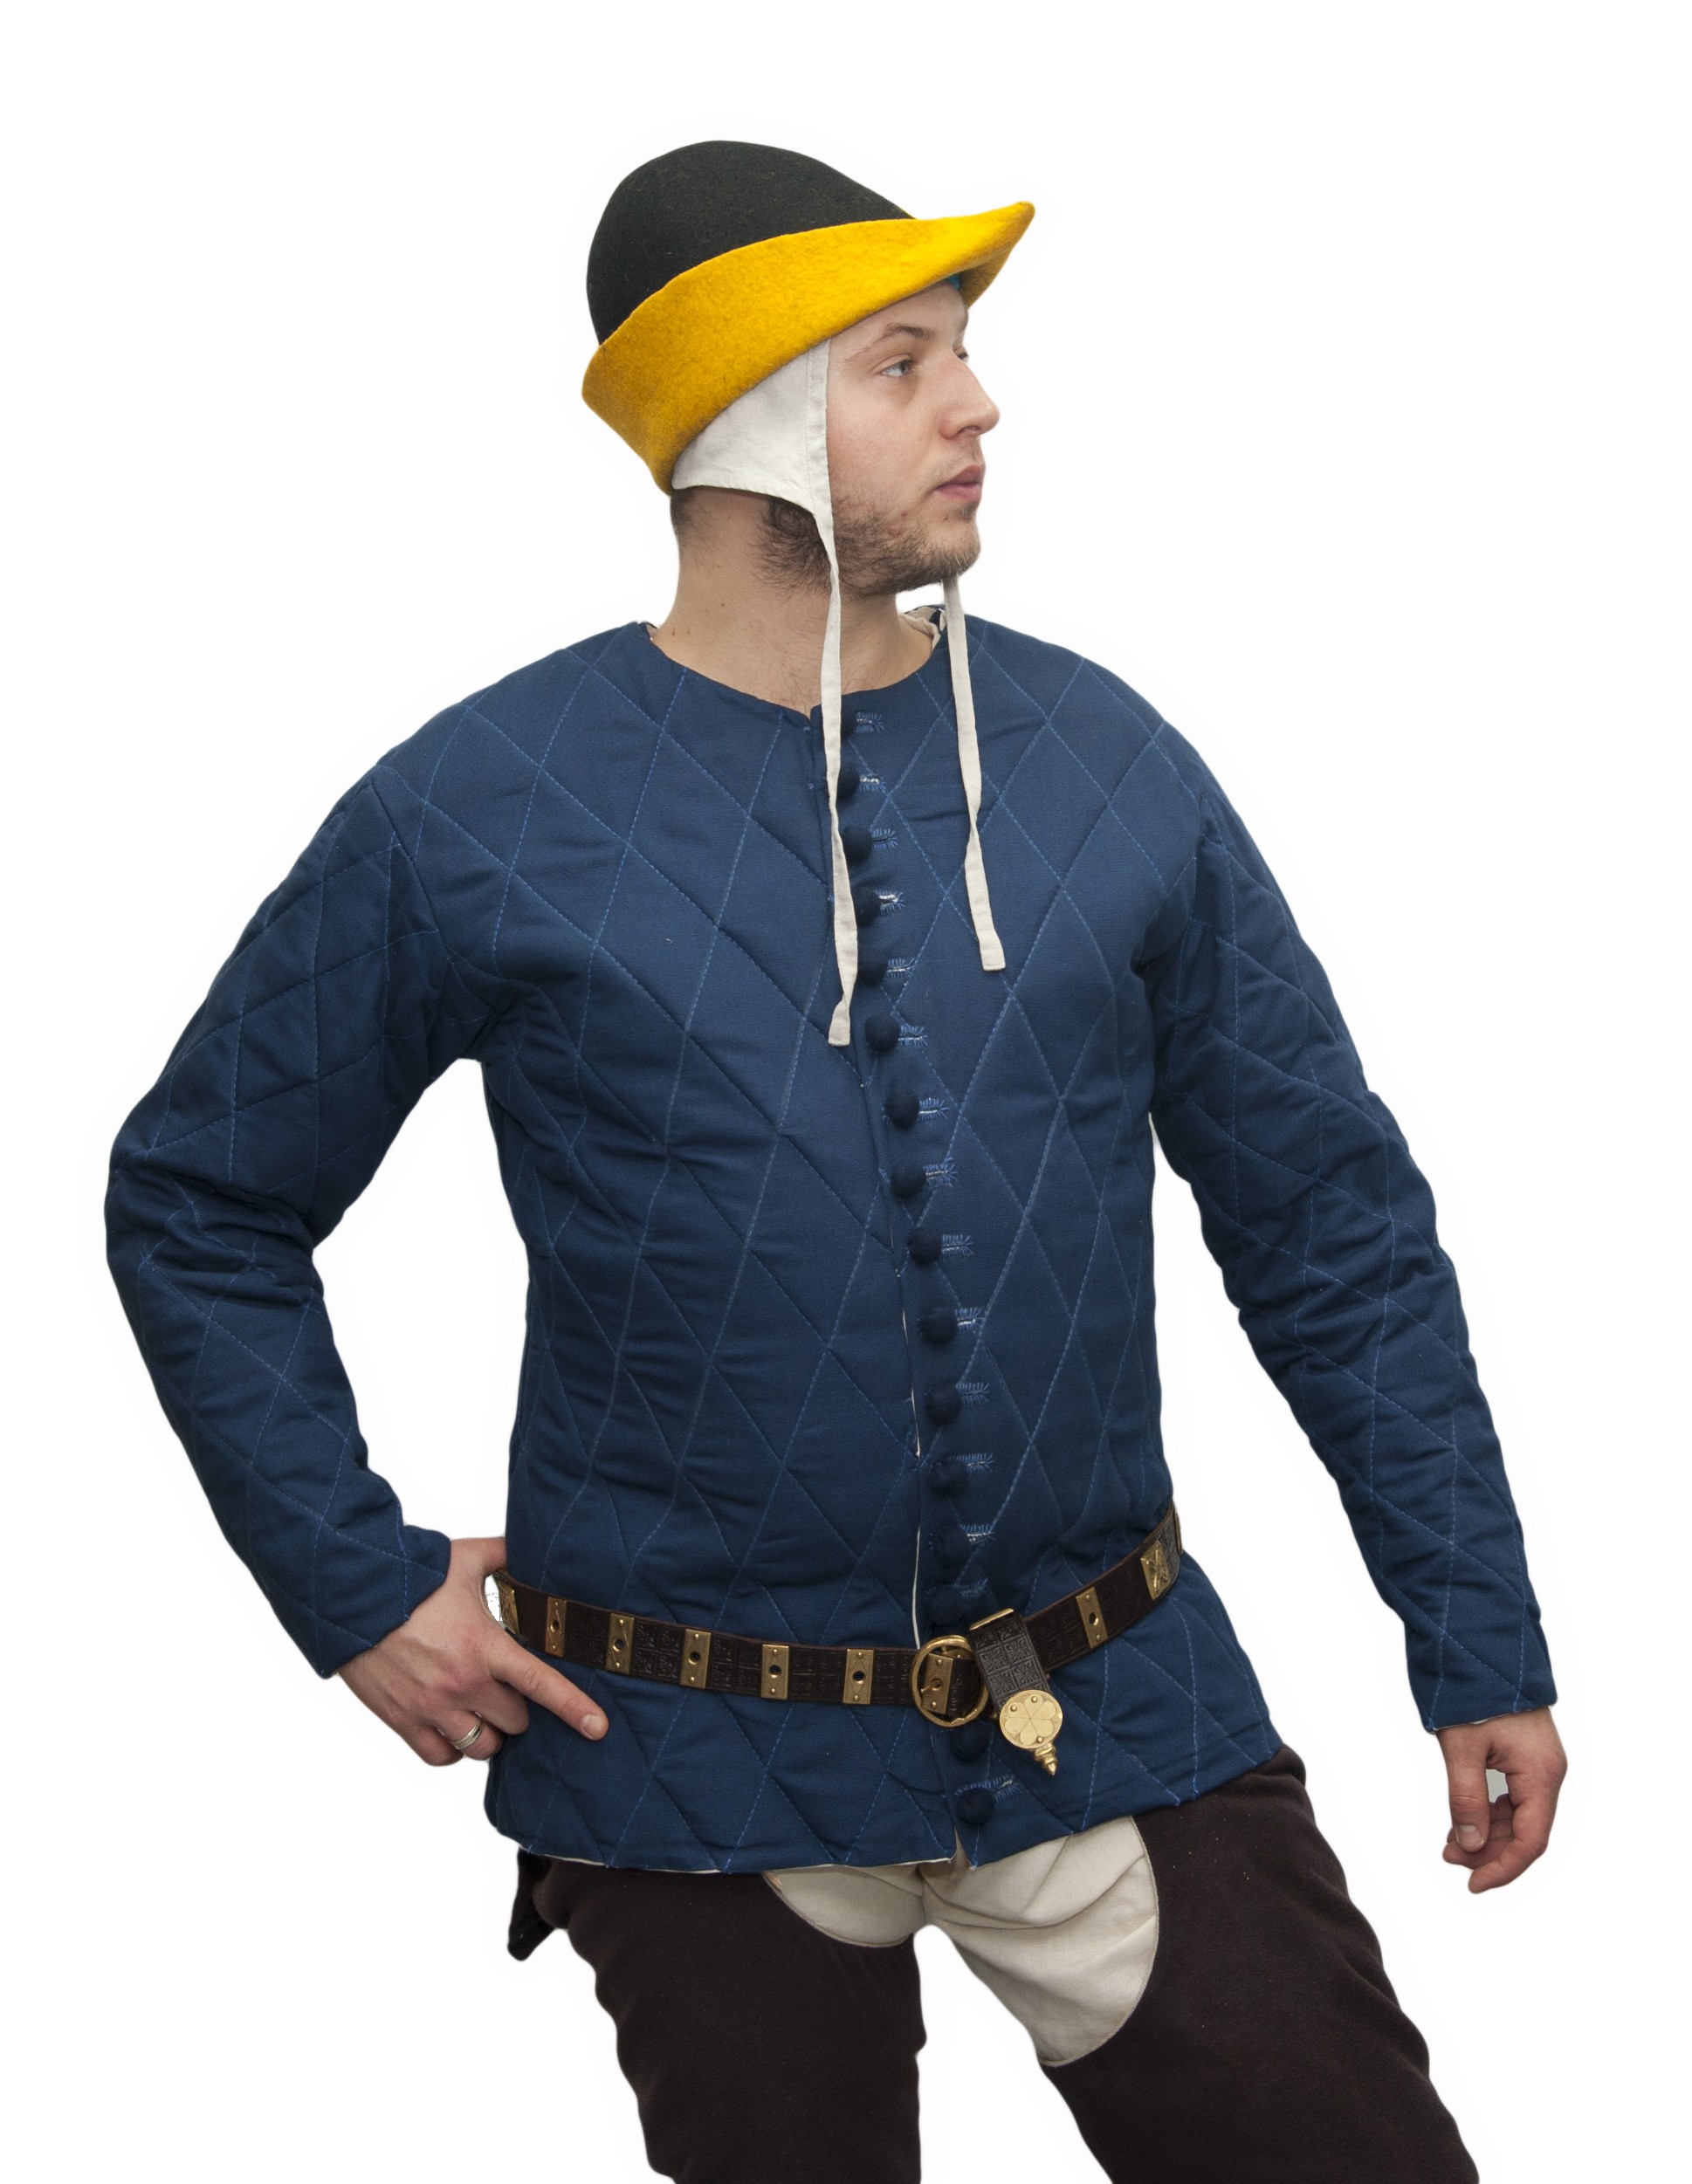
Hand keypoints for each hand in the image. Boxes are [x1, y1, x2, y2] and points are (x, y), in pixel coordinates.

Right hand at [337, 1535, 608, 1765]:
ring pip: (481, 1747)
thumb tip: (529, 1543)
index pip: (540, 1685)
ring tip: (483, 1712)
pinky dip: (453, 1750)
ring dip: (489, 1734)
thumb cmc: (410, 1575)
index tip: (598, 1729)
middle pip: (515, 1723)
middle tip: (508, 1690)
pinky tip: (455, 1729)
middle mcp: (461, 1683)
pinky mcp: (402, 1720)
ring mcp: (431, 1706)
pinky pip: (440, 1757)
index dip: (574, 1709)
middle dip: (518, 1710)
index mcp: (484, 1645)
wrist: (351, 1595)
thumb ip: (503, 1556)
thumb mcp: (464, 1559)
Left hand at [1435, 1705, 1565, 1892]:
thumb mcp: (1461, 1747)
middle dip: (1489, 1852)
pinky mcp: (1526, 1755)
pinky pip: (1513, 1797)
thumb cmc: (1474, 1690)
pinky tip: (1464, 1820)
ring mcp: (1538, 1763)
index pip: (1530, 1841)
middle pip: (1526, 1832)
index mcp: (1541, 1774)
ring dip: (1487, 1833)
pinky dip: (1489, 1812)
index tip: (1473, 1884)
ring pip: (1518, 1816)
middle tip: (1449, 1858)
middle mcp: (1548, 1772)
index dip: (1503, 1868)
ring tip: (1450, 1844)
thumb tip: (1469, 1845)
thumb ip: (1465, 1799)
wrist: (1481, 1644)